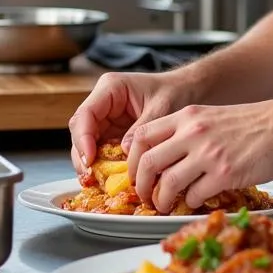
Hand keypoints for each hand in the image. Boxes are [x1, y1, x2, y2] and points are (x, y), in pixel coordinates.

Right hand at [68, 70, 187, 177]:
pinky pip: (104, 152)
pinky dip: (106, 167)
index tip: (90, 160)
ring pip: (89, 146)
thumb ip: (142, 129)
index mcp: (110, 88)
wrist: (190, 90)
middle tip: (91, 178)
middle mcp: (103, 104)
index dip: (83, 139)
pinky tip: (110, 181)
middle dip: (84, 157)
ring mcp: (107, 120)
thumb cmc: (177, 91)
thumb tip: (124, 151)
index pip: (85, 115)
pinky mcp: (114, 134)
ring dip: (93, 165)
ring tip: (100, 184)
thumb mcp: (161, 107)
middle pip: (81, 133)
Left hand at [126, 98, 272, 212]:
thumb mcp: (214, 116)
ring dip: (162, 200)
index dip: (131, 160)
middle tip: (145, 196)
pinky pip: (194, 195)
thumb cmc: (255, 123)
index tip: (136, 173)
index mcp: (188, 116)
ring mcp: (208, 154)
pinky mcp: (224, 174)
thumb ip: (188, 131)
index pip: (142, 136)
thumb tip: (166, 157)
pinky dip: (190, 202)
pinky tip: (196, 201)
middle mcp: (193, 132)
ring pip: (167, 183)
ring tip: (166, 206)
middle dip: (141, 186)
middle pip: (147, 162)